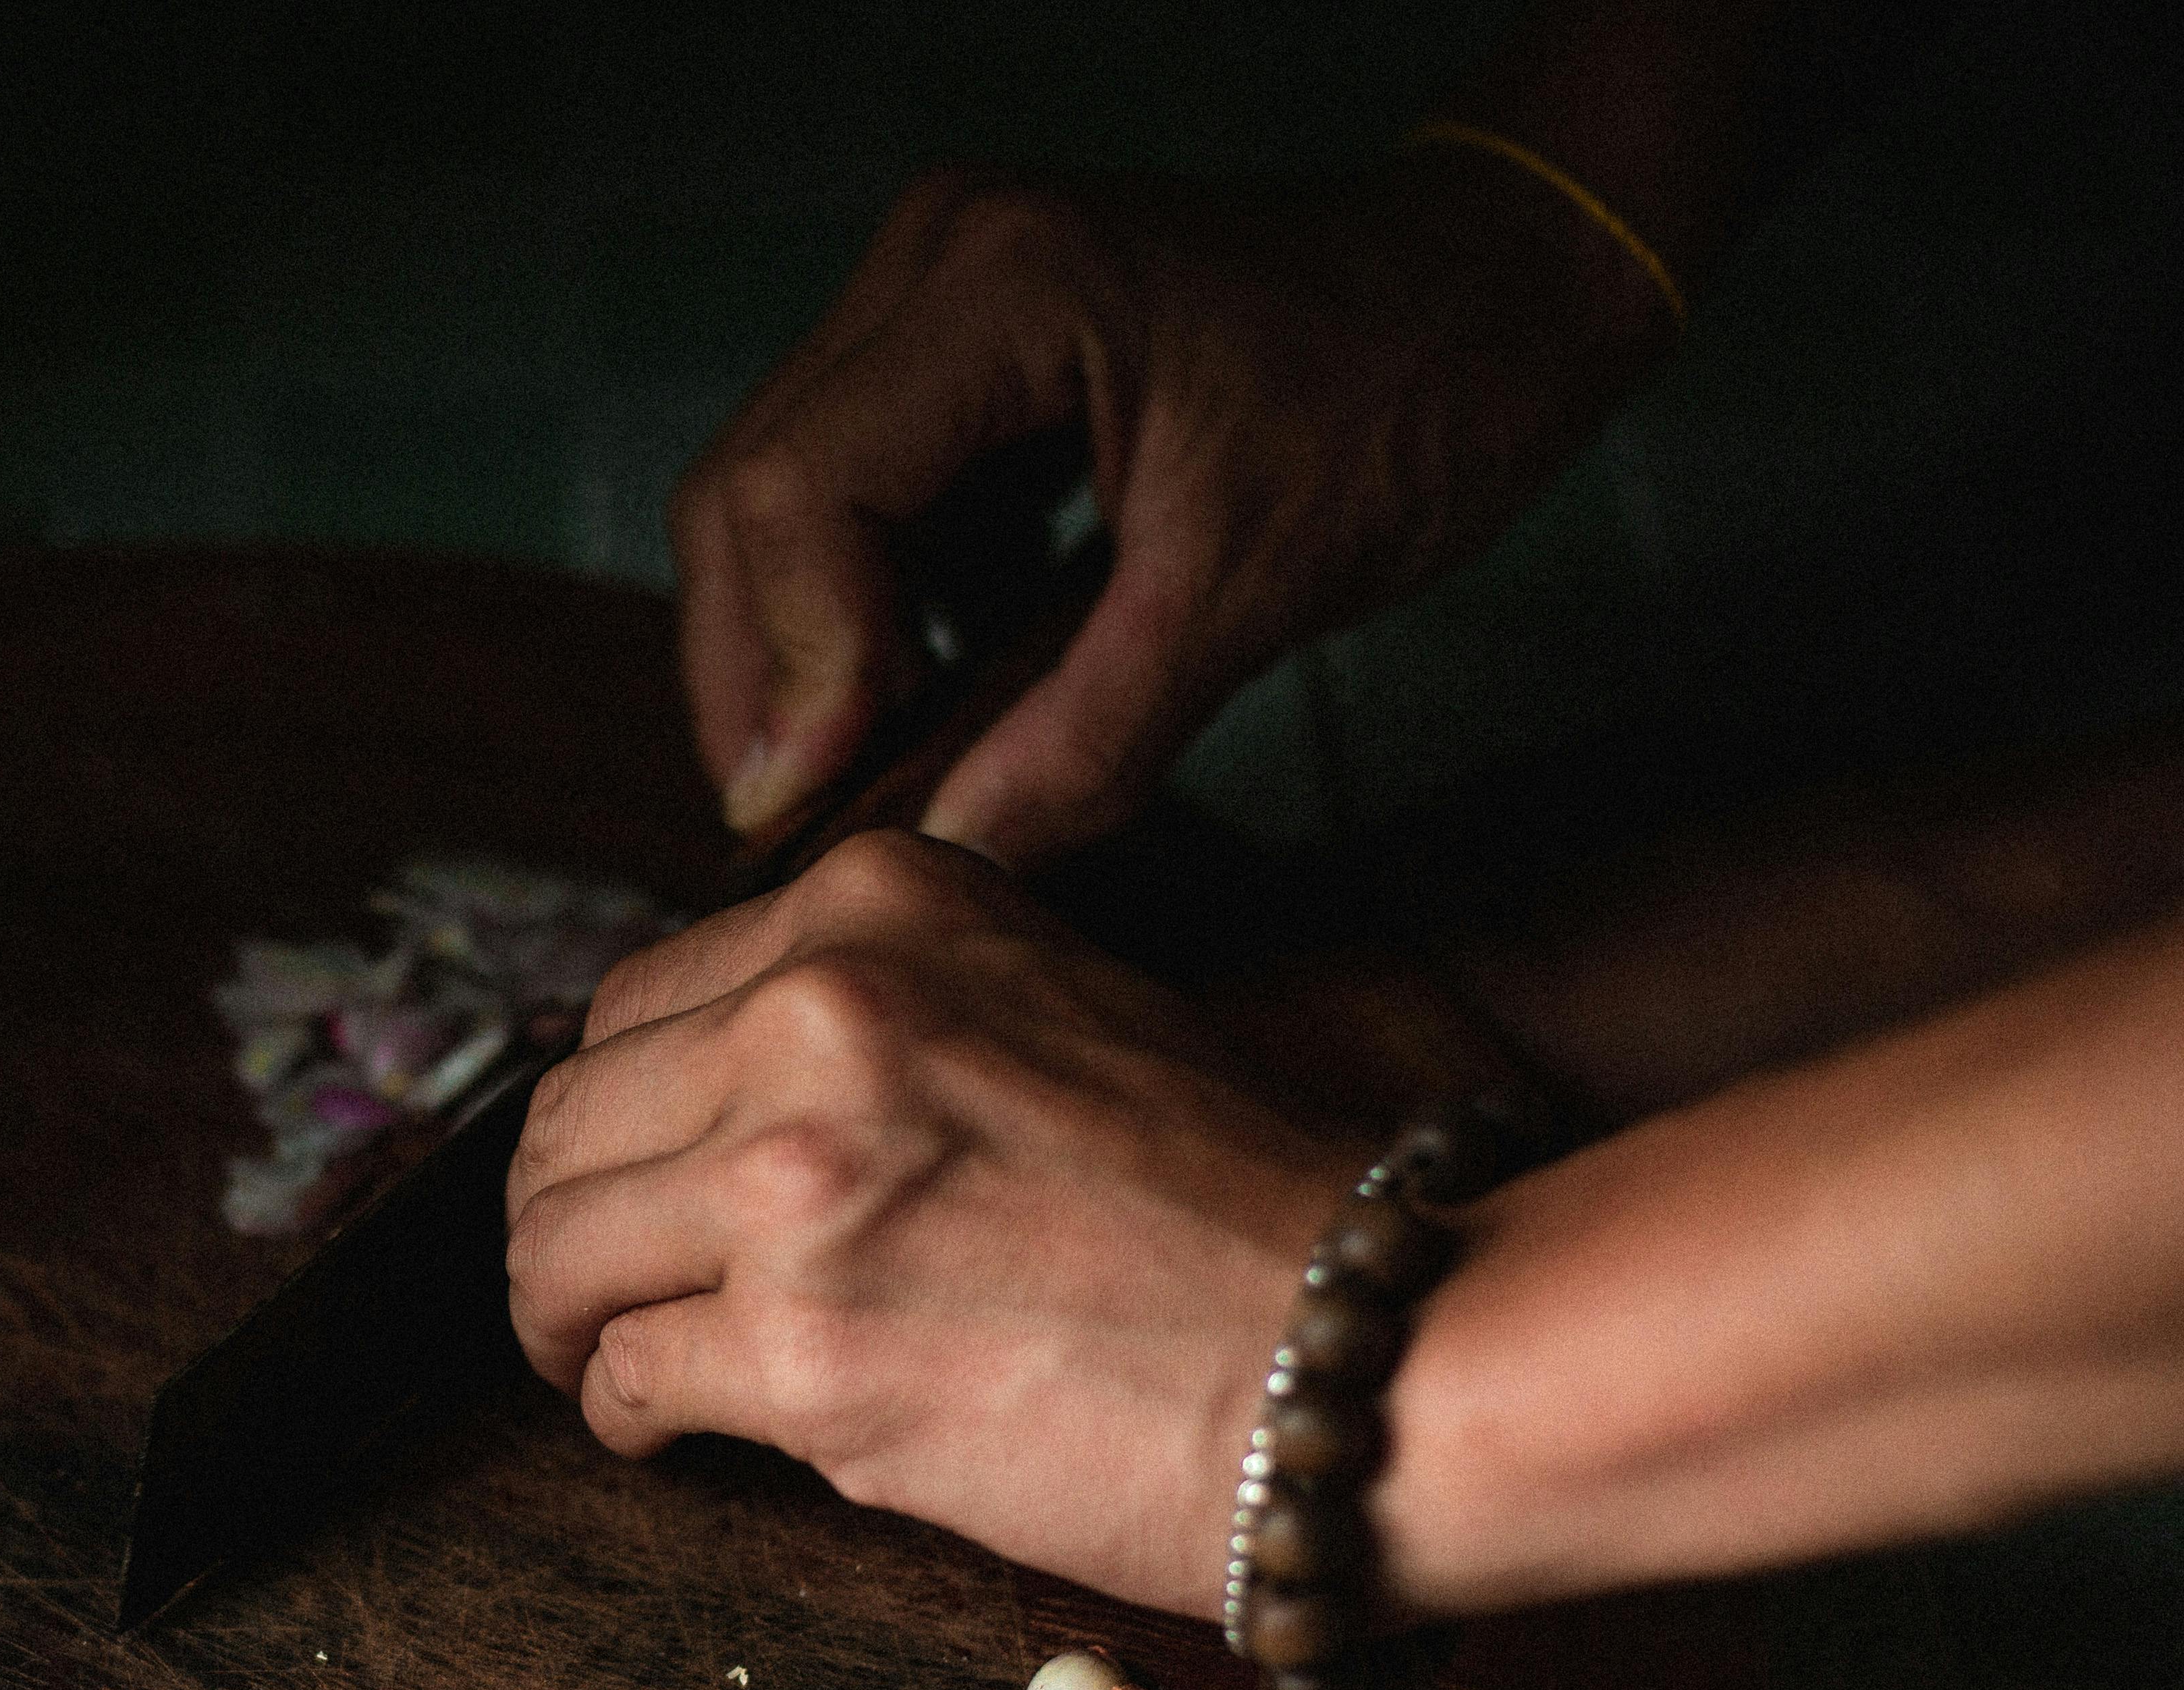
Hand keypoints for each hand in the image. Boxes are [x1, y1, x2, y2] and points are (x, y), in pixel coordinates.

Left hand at [503, 832, 1353, 1614]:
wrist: (1362, 1351)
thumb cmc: (1225, 1206)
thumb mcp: (1044, 1006)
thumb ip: (875, 1011)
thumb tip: (703, 1079)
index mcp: (877, 912)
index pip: (632, 1008)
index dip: (620, 1116)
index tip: (639, 1183)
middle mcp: (820, 1020)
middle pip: (566, 1129)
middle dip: (568, 1223)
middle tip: (597, 1293)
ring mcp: (799, 1189)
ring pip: (555, 1254)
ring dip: (567, 1323)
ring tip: (618, 1360)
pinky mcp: (802, 1355)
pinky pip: (622, 1381)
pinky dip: (626, 1417)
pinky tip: (676, 1432)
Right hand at [676, 154, 1672, 862]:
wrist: (1506, 284)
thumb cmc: (1418, 391)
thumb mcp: (1256, 588)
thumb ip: (1089, 737)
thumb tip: (949, 865)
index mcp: (1002, 285)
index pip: (798, 491)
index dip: (791, 665)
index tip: (820, 803)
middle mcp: (935, 259)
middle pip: (748, 493)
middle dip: (765, 675)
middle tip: (807, 821)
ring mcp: (937, 295)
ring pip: (778, 500)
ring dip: (803, 650)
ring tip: (862, 774)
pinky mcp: (957, 348)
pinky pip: (851, 495)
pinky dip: (865, 609)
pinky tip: (926, 693)